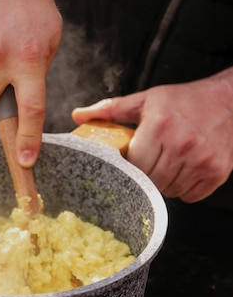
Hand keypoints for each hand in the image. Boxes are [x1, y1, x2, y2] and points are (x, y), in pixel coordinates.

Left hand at [72, 69, 232, 201]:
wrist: (229, 101)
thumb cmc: (185, 100)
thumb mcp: (146, 100)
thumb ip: (111, 109)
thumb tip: (78, 115)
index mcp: (159, 127)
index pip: (133, 165)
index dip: (129, 166)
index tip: (130, 160)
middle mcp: (181, 146)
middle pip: (149, 181)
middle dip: (145, 175)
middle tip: (150, 161)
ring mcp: (200, 162)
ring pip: (168, 191)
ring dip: (163, 183)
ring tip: (167, 163)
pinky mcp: (215, 174)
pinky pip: (189, 197)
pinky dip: (183, 189)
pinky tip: (183, 170)